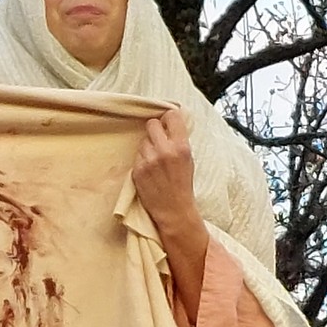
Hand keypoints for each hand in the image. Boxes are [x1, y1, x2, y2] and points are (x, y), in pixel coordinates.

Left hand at [131, 107, 197, 232]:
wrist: (174, 210)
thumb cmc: (183, 185)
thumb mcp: (189, 159)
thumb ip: (180, 140)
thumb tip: (171, 122)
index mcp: (181, 147)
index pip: (171, 115)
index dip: (169, 118)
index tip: (168, 123)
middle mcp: (164, 151)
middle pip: (152, 124)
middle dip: (155, 130)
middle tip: (159, 140)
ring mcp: (148, 161)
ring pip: (143, 141)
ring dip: (148, 146)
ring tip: (156, 161)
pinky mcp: (137, 170)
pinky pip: (137, 155)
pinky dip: (142, 160)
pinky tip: (150, 171)